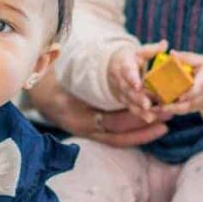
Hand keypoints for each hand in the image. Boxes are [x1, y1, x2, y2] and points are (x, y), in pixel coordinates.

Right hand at [27, 69, 169, 148]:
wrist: (34, 92)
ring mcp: (88, 132)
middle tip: (167, 116)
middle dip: (144, 126)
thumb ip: (82, 68)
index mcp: (78, 116)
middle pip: (119, 132)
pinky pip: (116, 137)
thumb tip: (118, 63)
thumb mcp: (65, 70)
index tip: (153, 111)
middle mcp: (84, 128)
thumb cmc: (51, 78)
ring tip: (165, 125)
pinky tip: (152, 127)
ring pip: (120, 138)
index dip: (133, 118)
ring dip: (143, 132)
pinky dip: (134, 133)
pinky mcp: (92, 131)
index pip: (111, 122)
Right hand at [107, 40, 167, 122]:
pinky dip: (140, 114)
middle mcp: (120, 80)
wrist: (114, 67)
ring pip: (129, 101)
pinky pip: (132, 107)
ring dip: (139, 108)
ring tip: (150, 115)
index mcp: (124, 65)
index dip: (132, 79)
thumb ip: (152, 49)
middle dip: (137, 98)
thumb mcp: (140, 51)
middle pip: (128, 90)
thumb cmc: (132, 58)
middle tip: (147, 104)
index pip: (127, 72)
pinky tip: (150, 118)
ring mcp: (122, 91)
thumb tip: (164, 44)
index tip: (138, 85)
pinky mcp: (125, 99)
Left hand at [162, 52, 202, 114]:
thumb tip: (172, 53)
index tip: (180, 97)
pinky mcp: (193, 108)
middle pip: (190, 103)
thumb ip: (185, 57)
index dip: (190, 94)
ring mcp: (199, 103)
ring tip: (155, 108)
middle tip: (161, 105)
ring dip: (170, 110)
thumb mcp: (199, 60)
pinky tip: (157, 109)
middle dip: (175, 106)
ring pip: (184, 110)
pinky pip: (181, 111)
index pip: (199, 88)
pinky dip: (170, 111)